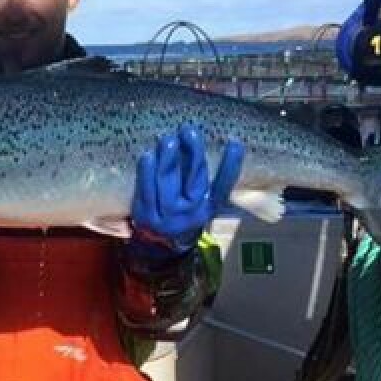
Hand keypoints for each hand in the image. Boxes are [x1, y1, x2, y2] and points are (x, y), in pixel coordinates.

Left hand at [131, 126, 243, 251]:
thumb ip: (200, 180)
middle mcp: (190, 213)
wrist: (156, 249)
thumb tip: (205, 144)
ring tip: (168, 139)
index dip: (230, 167)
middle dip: (193, 153)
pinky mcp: (145, 215)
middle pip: (194, 180)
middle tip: (189, 131)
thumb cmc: (180, 216)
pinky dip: (146, 173)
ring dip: (168, 158)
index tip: (235, 143)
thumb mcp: (197, 206)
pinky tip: (148, 156)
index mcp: (207, 209)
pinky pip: (147, 191)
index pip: (222, 187)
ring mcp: (167, 216)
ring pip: (169, 183)